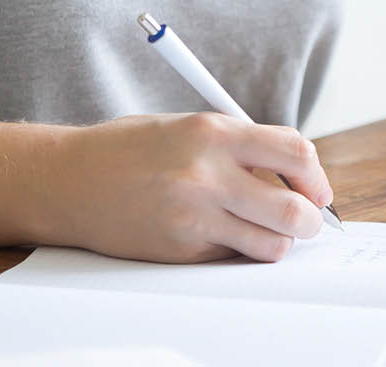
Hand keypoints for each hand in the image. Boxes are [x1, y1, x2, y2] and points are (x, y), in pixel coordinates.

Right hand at [0, 113, 331, 262]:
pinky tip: (219, 235)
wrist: (67, 180)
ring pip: (271, 245)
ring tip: (263, 230)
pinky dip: (238, 251)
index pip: (295, 153)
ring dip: (278, 242)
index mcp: (214, 132)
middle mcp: (207, 174)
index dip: (316, 176)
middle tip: (306, 221)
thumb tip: (297, 176)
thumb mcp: (189, 127)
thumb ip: (241, 146)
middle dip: (310, 221)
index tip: (317, 190)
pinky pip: (232, 258)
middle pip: (294, 210)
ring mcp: (193, 216)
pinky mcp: (180, 249)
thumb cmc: (132, 150)